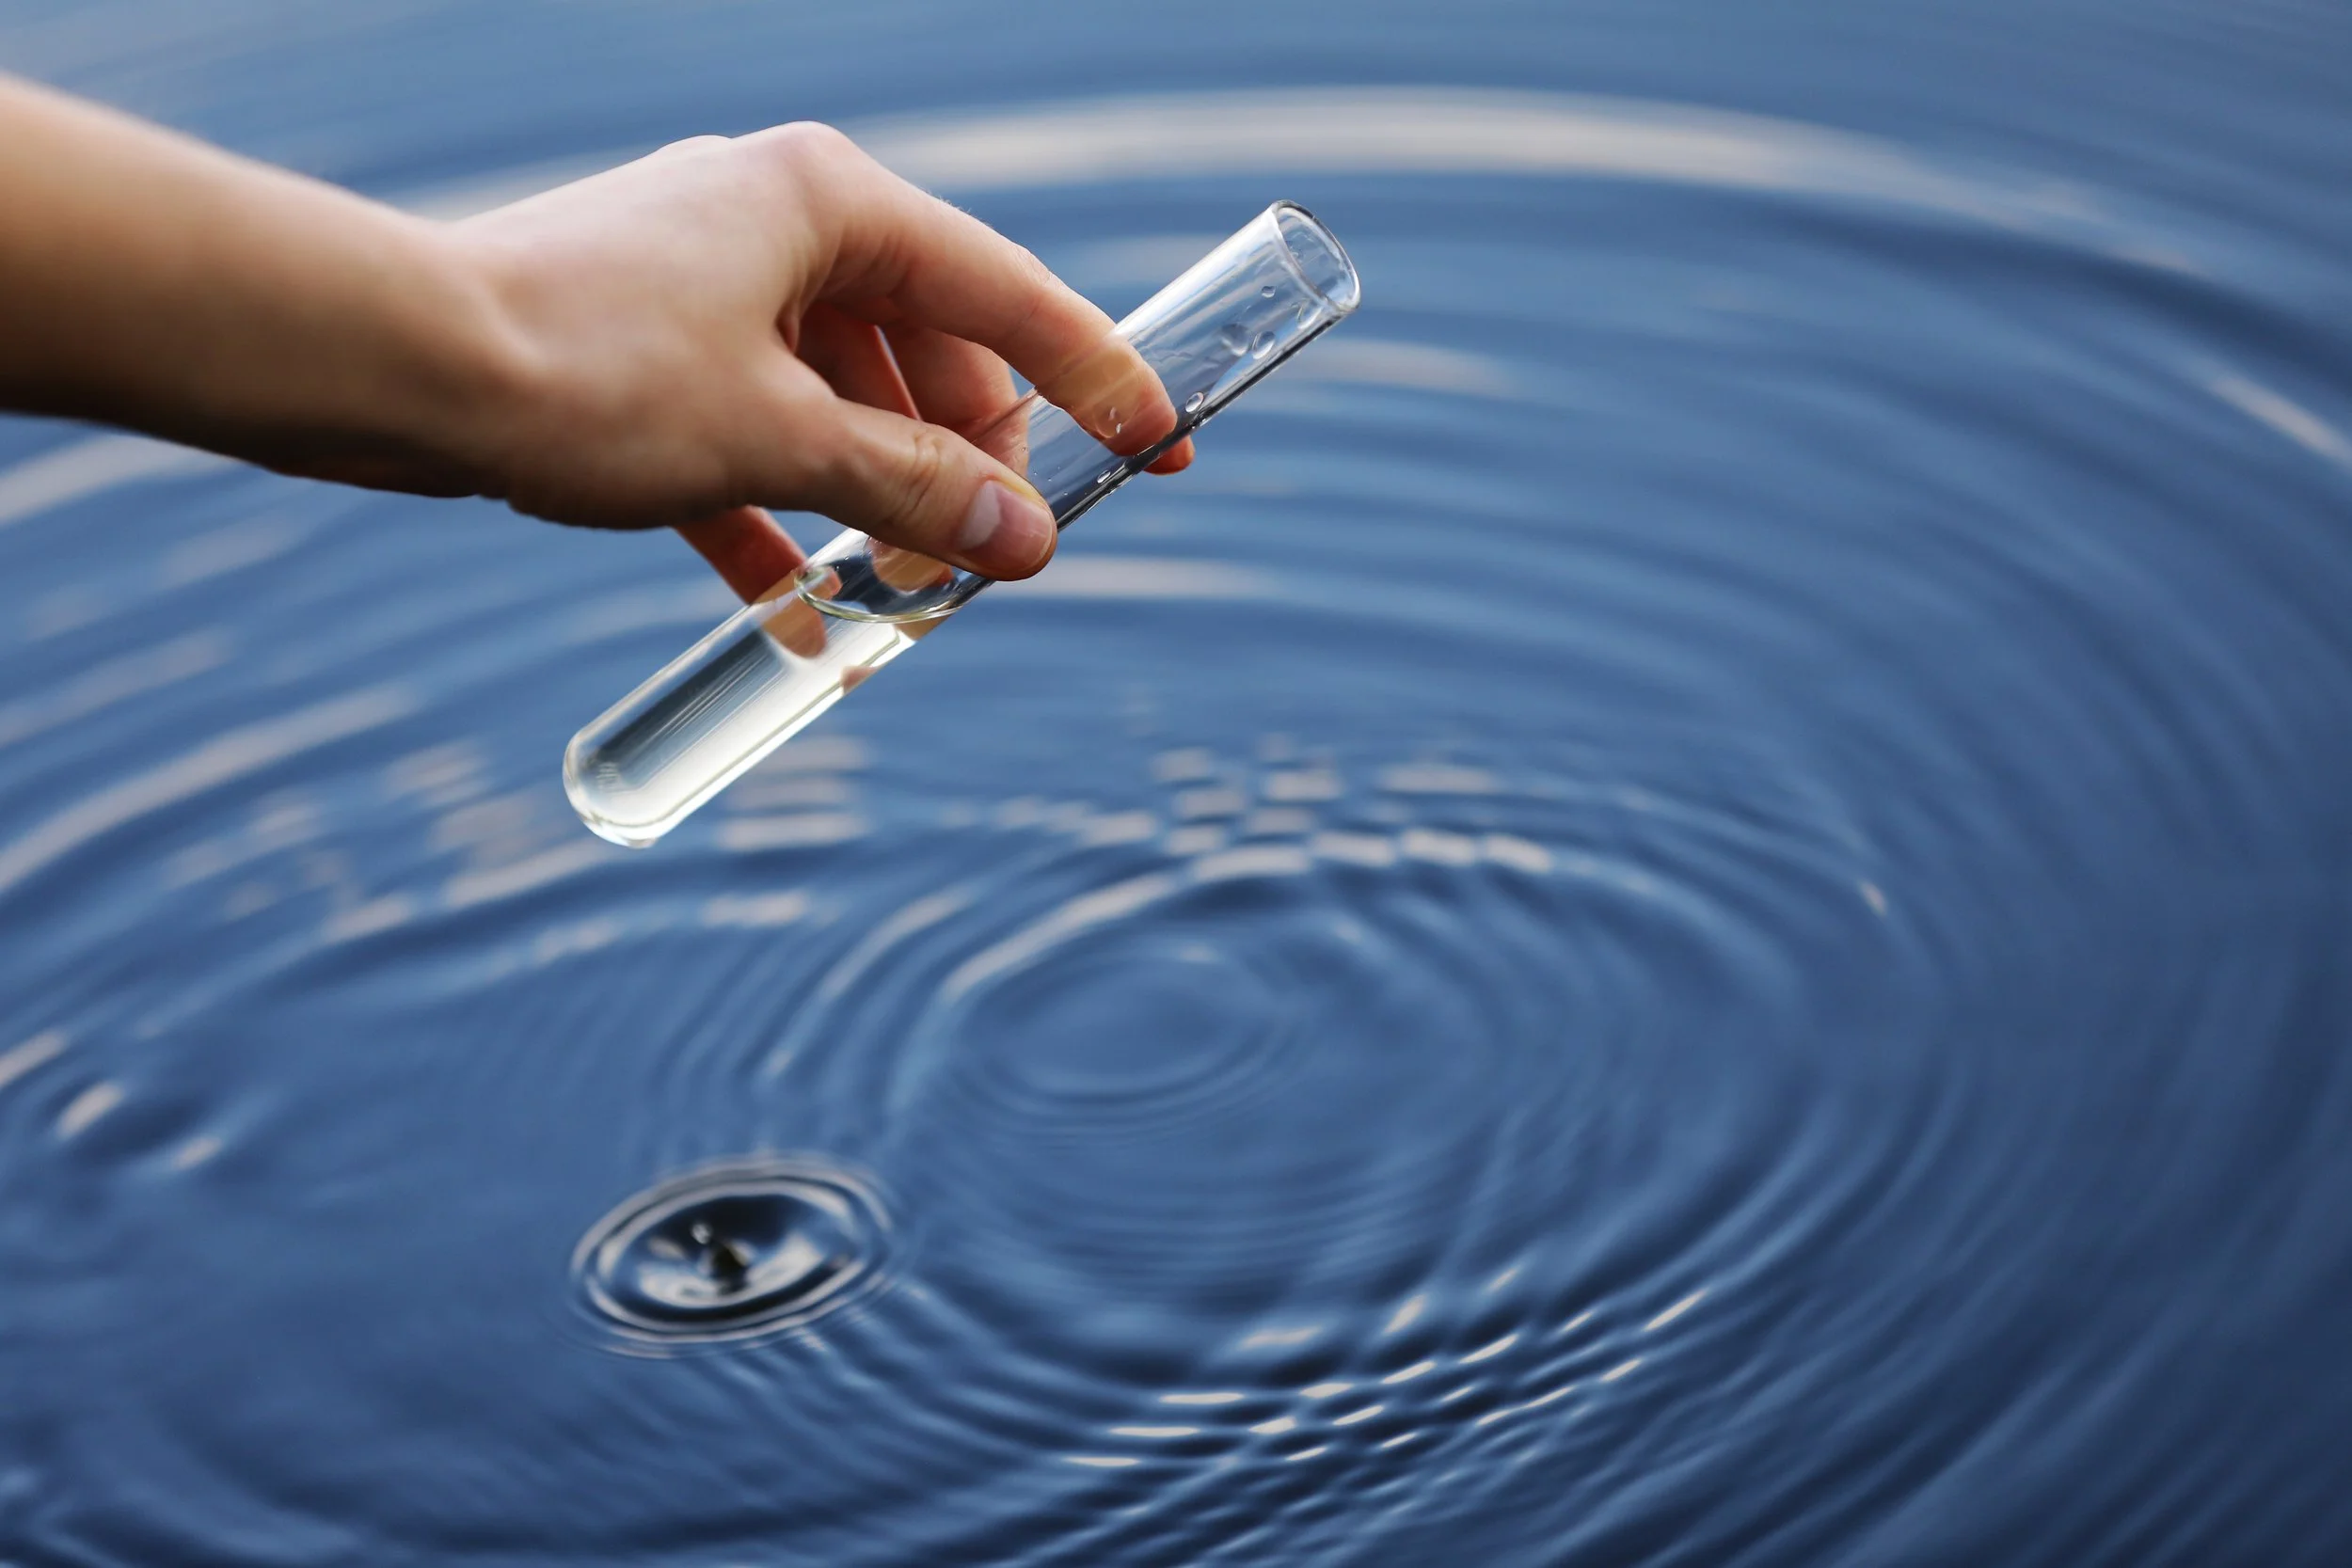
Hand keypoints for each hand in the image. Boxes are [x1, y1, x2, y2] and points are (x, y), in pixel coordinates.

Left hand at [441, 124, 1191, 596]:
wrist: (388, 367)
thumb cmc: (583, 369)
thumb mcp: (779, 440)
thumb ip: (914, 490)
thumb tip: (1025, 543)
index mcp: (831, 204)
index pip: (1007, 297)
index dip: (1100, 379)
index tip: (1164, 447)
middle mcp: (779, 229)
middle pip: (928, 357)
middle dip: (969, 468)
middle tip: (998, 560)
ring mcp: (710, 291)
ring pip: (841, 407)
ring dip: (877, 505)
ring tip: (906, 601)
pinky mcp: (651, 357)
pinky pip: (753, 443)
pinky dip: (784, 523)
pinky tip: (803, 619)